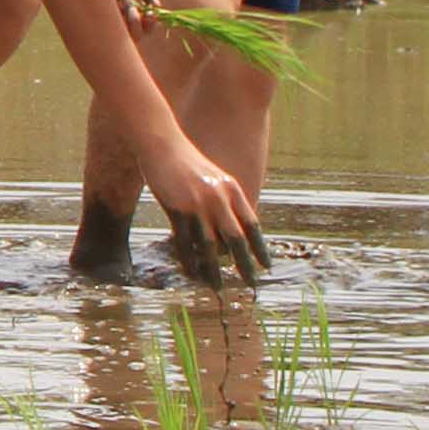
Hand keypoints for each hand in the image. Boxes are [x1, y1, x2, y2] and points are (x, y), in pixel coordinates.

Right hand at [145, 130, 264, 278]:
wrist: (161, 142)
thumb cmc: (184, 158)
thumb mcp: (212, 176)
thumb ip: (222, 197)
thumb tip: (226, 222)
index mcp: (232, 190)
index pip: (252, 224)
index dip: (259, 247)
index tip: (267, 265)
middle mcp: (219, 198)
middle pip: (236, 238)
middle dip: (245, 264)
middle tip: (251, 284)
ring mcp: (198, 204)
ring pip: (209, 245)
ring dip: (214, 269)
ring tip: (218, 287)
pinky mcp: (177, 209)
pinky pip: (185, 241)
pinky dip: (189, 260)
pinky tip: (192, 273)